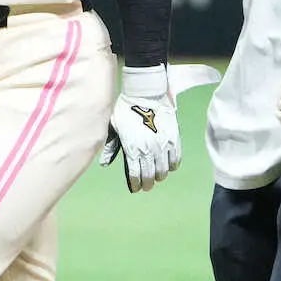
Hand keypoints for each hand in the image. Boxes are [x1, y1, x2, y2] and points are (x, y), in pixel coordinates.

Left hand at [100, 65, 180, 192]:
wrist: (145, 92)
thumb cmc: (126, 108)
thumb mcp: (114, 127)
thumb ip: (111, 146)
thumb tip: (105, 163)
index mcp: (132, 148)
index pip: (135, 175)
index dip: (136, 184)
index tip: (136, 188)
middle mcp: (148, 150)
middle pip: (150, 176)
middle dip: (148, 184)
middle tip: (147, 186)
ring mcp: (163, 145)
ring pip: (164, 170)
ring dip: (160, 176)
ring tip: (157, 177)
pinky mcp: (174, 139)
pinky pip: (176, 159)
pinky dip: (172, 166)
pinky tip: (169, 166)